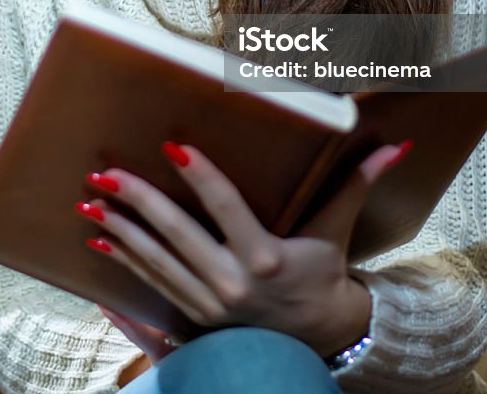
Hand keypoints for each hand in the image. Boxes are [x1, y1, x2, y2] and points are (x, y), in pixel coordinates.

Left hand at [80, 140, 410, 356]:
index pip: (225, 207)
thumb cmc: (324, 273)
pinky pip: (153, 288)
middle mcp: (233, 283)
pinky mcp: (195, 318)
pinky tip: (101, 240)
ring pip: (156, 262)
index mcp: (267, 256)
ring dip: (121, 230)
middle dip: (138, 202)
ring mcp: (210, 305)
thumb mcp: (336, 231)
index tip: (171, 147)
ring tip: (91, 201)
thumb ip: (356, 184)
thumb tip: (395, 146)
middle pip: (177, 235)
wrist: (320, 340)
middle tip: (106, 173)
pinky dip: (125, 264)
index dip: (199, 175)